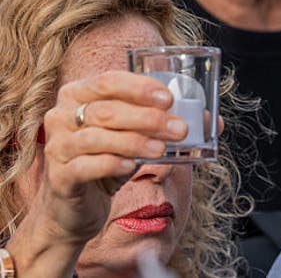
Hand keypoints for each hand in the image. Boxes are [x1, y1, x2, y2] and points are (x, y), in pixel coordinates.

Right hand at [20, 72, 184, 246]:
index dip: (140, 88)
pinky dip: (111, 164)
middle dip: (148, 118)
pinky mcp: (60, 177)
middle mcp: (61, 116)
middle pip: (107, 110)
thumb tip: (216, 123)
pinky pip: (86, 166)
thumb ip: (167, 123)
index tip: (170, 99)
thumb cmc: (109, 159)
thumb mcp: (135, 137)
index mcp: (78, 94)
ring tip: (163, 150)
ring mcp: (57, 146)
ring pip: (97, 137)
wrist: (77, 206)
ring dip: (136, 142)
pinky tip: (130, 167)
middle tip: (180, 129)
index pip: (108, 81)